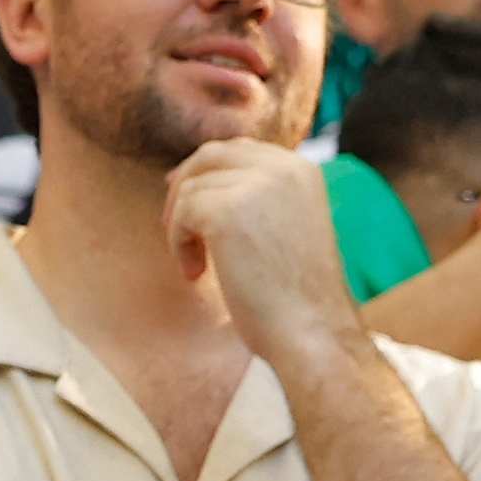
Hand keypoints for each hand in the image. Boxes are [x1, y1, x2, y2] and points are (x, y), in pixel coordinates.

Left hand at [164, 134, 353, 346]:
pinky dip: (178, 244)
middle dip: (184, 185)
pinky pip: (182, 212)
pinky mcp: (226, 210)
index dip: (208, 170)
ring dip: (182, 227)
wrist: (310, 330)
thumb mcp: (288, 230)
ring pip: (191, 187)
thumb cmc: (297, 300)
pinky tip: (196, 274)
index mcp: (302, 170)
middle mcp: (282, 167)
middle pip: (211, 155)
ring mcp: (255, 184)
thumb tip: (209, 189)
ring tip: (197, 268)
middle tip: (170, 224)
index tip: (185, 196)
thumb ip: (261, 203)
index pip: (243, 150)